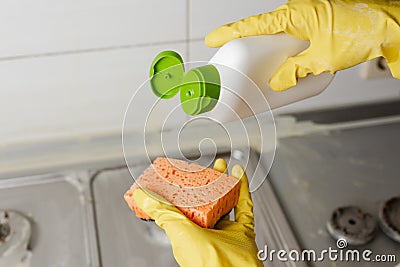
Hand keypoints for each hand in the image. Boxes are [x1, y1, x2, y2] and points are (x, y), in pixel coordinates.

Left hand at [132, 158, 262, 266]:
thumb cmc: (203, 262)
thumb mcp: (177, 230)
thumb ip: (161, 212)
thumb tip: (141, 196)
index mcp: (189, 234)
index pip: (184, 207)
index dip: (183, 189)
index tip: (180, 174)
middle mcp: (207, 233)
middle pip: (206, 201)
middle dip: (204, 183)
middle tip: (202, 168)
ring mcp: (226, 231)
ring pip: (224, 201)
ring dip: (222, 182)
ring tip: (219, 167)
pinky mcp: (244, 230)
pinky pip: (244, 205)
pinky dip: (243, 188)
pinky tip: (238, 174)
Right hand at [205, 0, 399, 90]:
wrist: (387, 25)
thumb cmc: (360, 31)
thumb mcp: (324, 58)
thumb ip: (296, 72)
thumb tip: (276, 84)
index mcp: (293, 16)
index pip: (253, 25)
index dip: (230, 33)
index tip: (213, 40)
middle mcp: (295, 15)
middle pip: (260, 31)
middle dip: (244, 46)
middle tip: (232, 62)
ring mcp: (303, 20)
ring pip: (274, 38)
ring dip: (264, 53)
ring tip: (255, 70)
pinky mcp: (311, 27)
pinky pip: (287, 40)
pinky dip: (280, 53)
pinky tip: (280, 66)